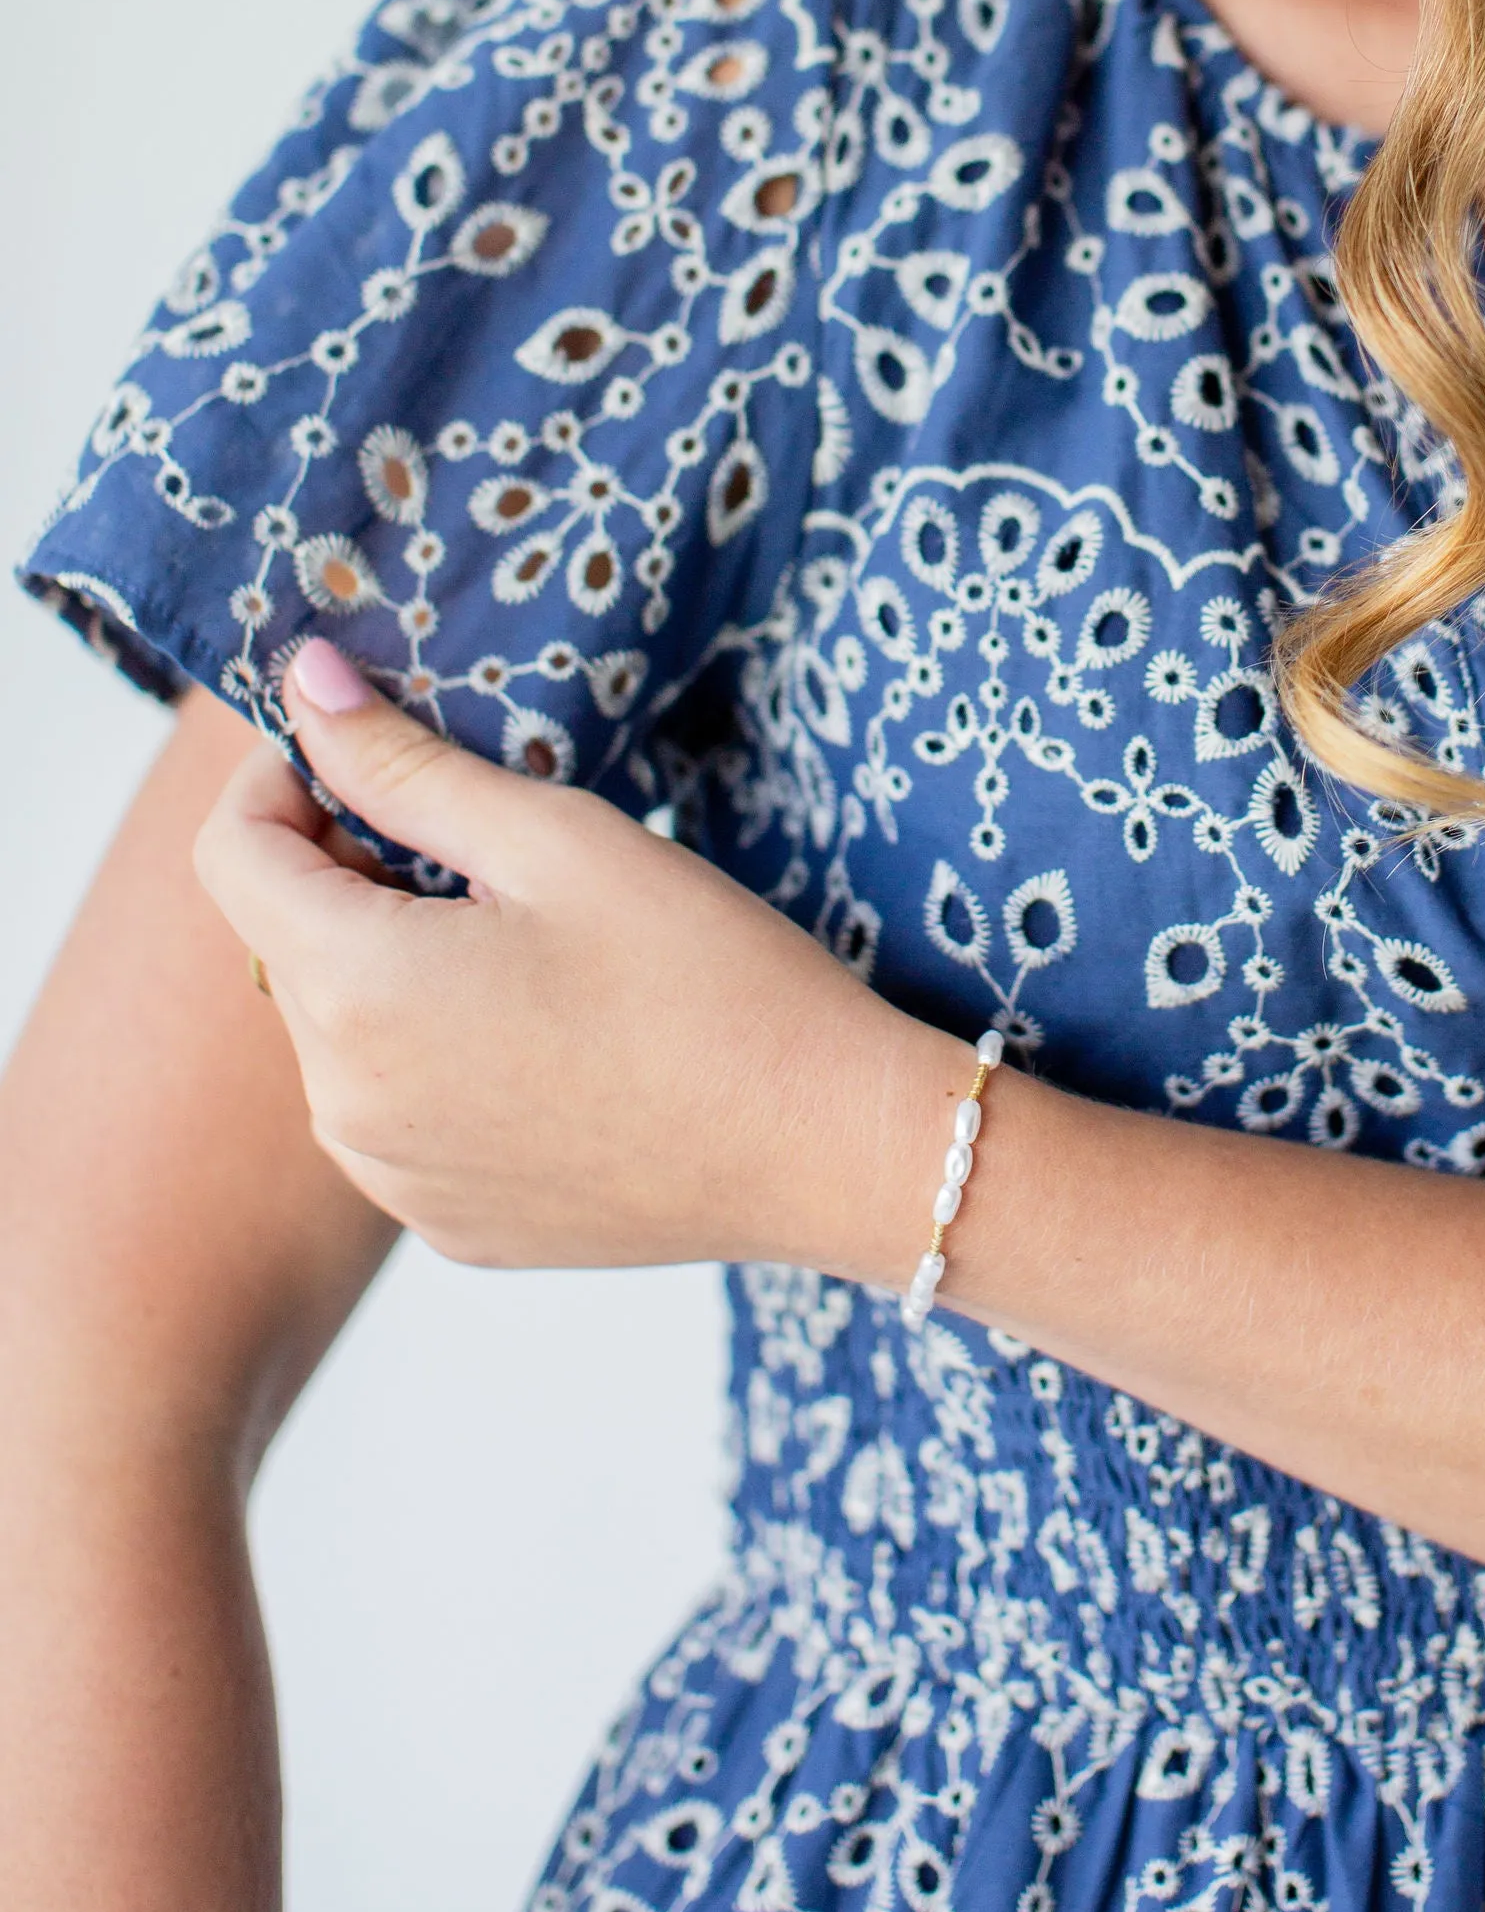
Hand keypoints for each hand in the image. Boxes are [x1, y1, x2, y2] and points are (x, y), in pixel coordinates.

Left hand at [190, 639, 940, 1273]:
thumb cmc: (709, 978)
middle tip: (487, 844)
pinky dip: (437, 1057)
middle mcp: (343, 1107)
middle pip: (286, 944)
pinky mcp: (448, 1226)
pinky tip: (551, 1037)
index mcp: (358, 994)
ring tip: (531, 945)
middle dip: (351, 872)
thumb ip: (405, 766)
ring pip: (340, 1032)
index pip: (232, 854)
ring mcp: (393, 1179)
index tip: (369, 749)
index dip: (282, 778)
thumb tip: (305, 685)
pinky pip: (396, 1113)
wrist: (826, 1148)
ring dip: (392, 966)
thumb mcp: (557, 839)